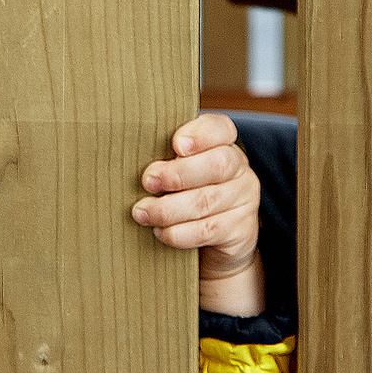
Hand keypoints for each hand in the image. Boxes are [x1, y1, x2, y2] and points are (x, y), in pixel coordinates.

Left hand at [133, 113, 264, 316]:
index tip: (176, 144)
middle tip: (147, 181)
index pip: (221, 128)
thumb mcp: (181, 171)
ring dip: (168, 208)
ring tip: (142, 212)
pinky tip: (160, 231)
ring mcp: (244, 200)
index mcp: (224, 145)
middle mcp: (239, 169)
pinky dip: (179, 232)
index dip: (200, 134)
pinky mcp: (241, 230)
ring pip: (207, 201)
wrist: (218, 244)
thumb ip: (167, 158)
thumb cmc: (188, 195)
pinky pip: (208, 230)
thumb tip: (128, 154)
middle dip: (177, 174)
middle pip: (217, 164)